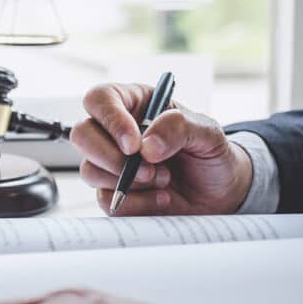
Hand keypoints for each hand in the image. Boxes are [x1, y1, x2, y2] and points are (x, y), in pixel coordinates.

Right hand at [71, 83, 253, 214]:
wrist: (221, 193)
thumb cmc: (210, 155)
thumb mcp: (208, 132)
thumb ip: (179, 127)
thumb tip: (146, 145)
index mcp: (134, 104)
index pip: (100, 100)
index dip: (110, 120)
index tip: (134, 144)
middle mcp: (115, 132)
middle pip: (82, 134)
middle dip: (111, 157)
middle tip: (146, 169)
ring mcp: (110, 164)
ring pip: (89, 170)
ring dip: (128, 181)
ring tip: (163, 179)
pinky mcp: (113, 193)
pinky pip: (104, 200)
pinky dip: (136, 204)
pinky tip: (160, 197)